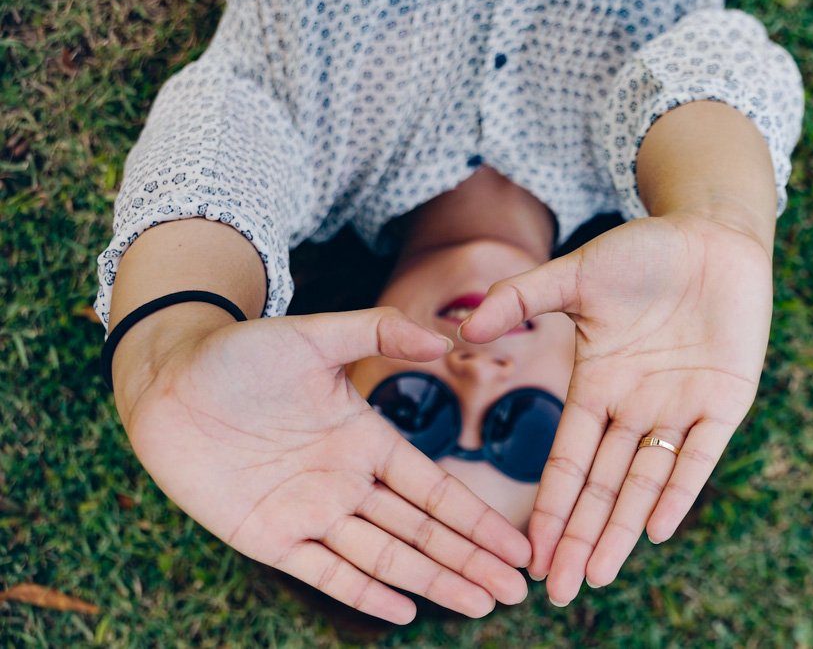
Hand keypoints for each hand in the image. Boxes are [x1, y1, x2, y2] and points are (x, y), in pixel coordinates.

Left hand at [114, 307, 530, 622]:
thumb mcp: (316, 335)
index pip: (435, 489)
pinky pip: (323, 572)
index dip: (477, 519)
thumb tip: (444, 338)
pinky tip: (404, 609)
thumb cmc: (240, 353)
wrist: (168, 380)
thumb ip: (379, 330)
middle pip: (422, 531)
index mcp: (366, 440)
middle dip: (470, 561)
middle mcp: (347, 483)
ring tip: (481, 604)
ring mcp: (310, 513)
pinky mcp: (267, 537)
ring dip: (434, 580)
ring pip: (384, 556)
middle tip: (516, 590)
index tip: (517, 544)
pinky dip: (363, 592)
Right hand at [459, 210, 772, 604]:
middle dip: (579, 538)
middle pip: (602, 486)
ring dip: (621, 528)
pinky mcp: (725, 400)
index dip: (550, 506)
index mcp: (596, 386)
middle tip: (558, 592)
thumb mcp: (576, 274)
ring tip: (597, 575)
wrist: (712, 234)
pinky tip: (655, 529)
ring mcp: (679, 407)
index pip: (568, 461)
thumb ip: (522, 298)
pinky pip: (700, 455)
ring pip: (645, 481)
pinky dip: (679, 490)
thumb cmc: (644, 252)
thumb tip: (465, 328)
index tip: (529, 552)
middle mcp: (634, 408)